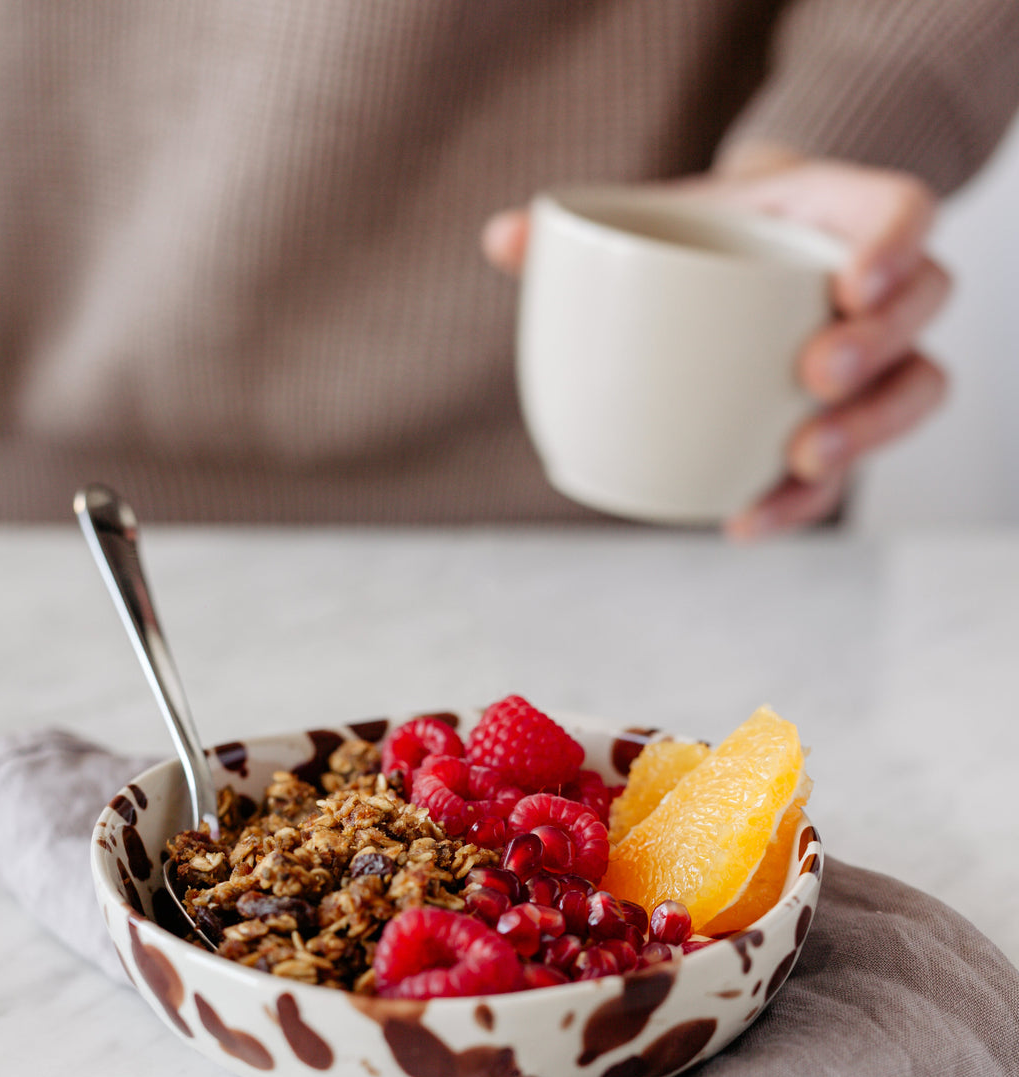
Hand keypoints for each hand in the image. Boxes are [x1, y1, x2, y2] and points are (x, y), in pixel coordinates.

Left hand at [481, 149, 950, 537]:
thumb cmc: (704, 234)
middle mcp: (877, 287)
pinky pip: (849, 471)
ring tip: (801, 458)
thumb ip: (591, 228)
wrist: (728, 257)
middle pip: (918, 310)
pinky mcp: (848, 424)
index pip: (901, 214)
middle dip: (876, 348)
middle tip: (816, 375)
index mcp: (838, 215)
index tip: (853, 282)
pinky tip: (746, 520)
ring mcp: (875, 359)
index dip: (893, 244)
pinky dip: (801, 502)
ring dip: (866, 433)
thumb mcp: (660, 214)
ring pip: (913, 391)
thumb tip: (500, 244)